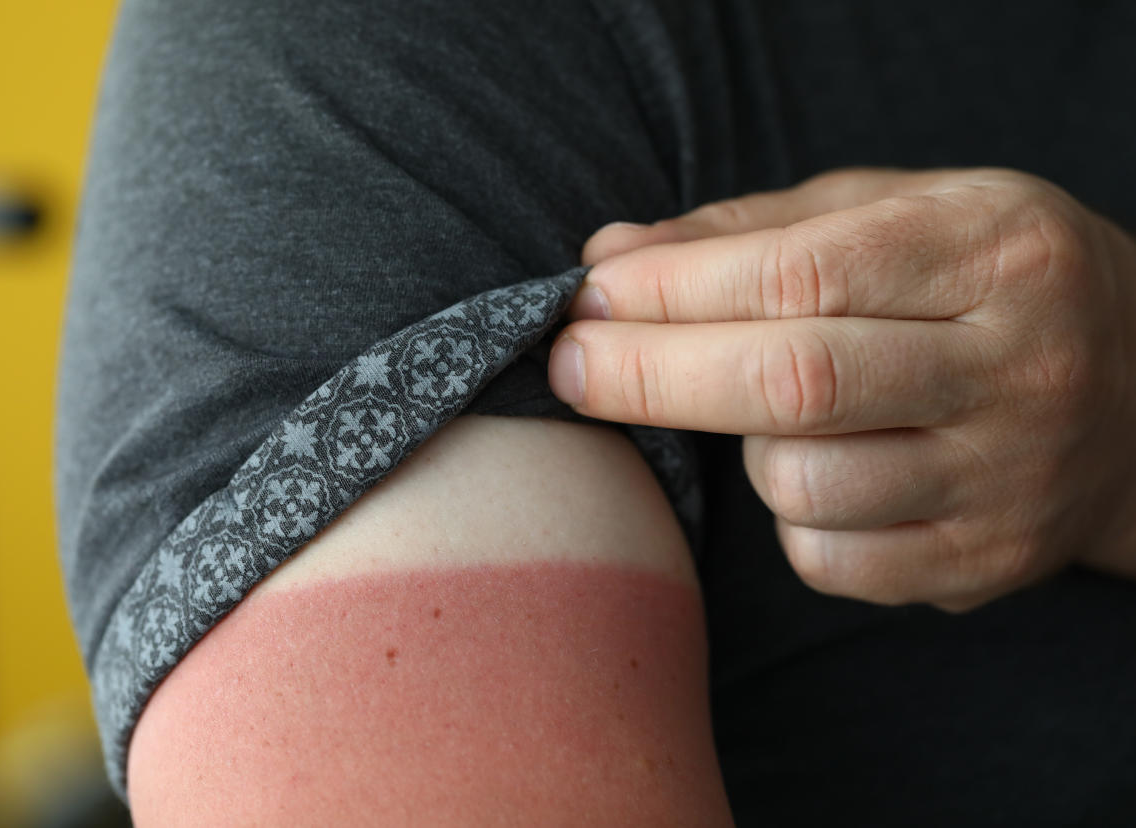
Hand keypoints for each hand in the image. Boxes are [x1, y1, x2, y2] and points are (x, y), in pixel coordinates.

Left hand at [548, 167, 1135, 610]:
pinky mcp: (981, 565)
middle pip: (792, 385)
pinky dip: (792, 518)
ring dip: (745, 449)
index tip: (586, 299)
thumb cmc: (983, 283)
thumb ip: (751, 233)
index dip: (672, 292)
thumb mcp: (896, 214)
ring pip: (800, 484)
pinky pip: (826, 560)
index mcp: (993, 253)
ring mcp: (1006, 480)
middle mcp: (1015, 368)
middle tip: (569, 364)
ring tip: (777, 413)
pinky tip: (826, 474)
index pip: (799, 274)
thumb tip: (609, 259)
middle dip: (650, 376)